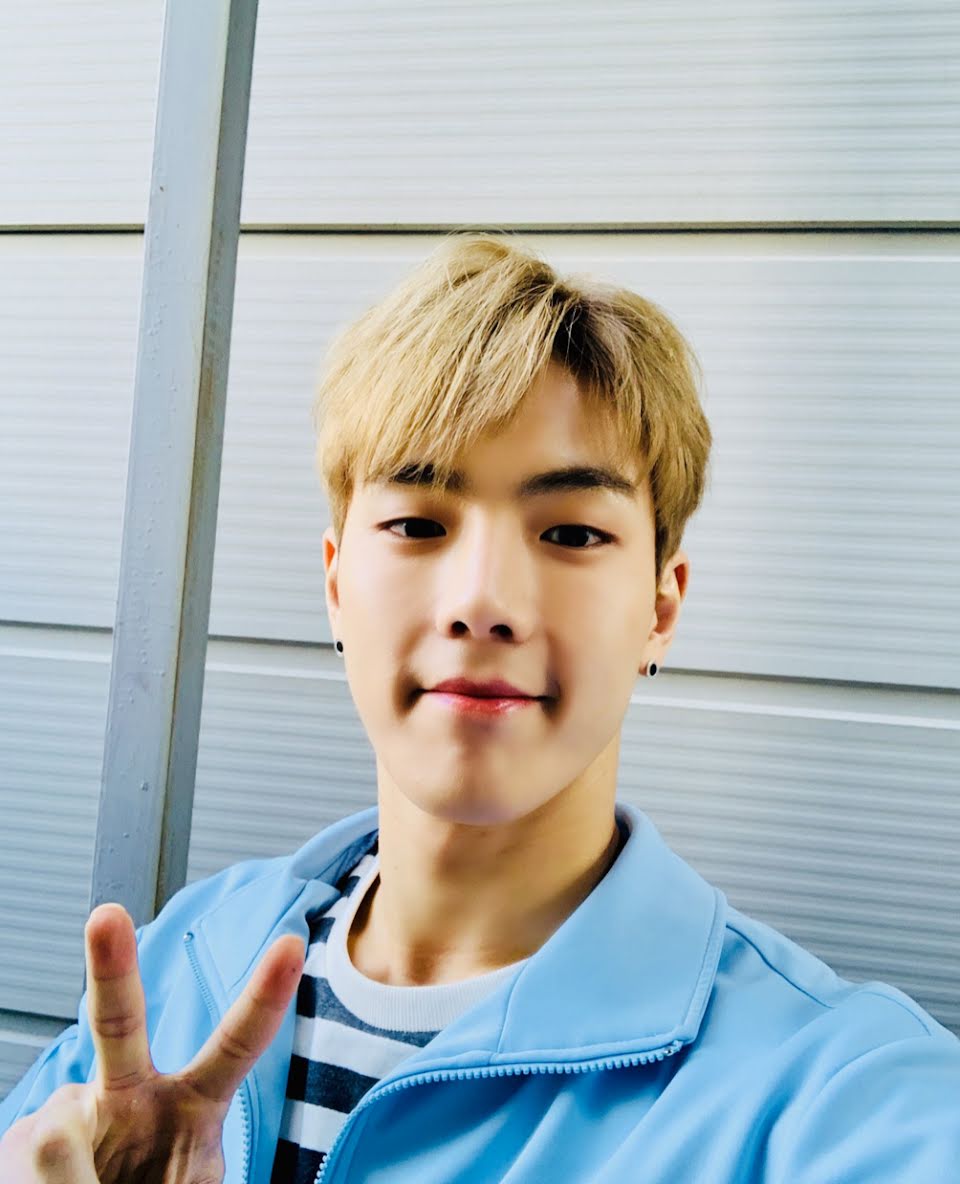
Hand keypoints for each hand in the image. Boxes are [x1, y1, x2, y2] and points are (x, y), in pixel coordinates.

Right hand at [0, 902, 303, 1182]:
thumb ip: (145, 1168)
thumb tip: (54, 1131)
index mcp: (194, 1107)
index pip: (235, 1047)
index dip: (264, 998)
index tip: (291, 944)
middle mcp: (135, 1095)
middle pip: (118, 1021)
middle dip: (111, 967)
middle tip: (106, 916)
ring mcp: (77, 1112)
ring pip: (54, 1133)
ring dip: (64, 1182)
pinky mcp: (26, 1136)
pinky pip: (26, 1160)